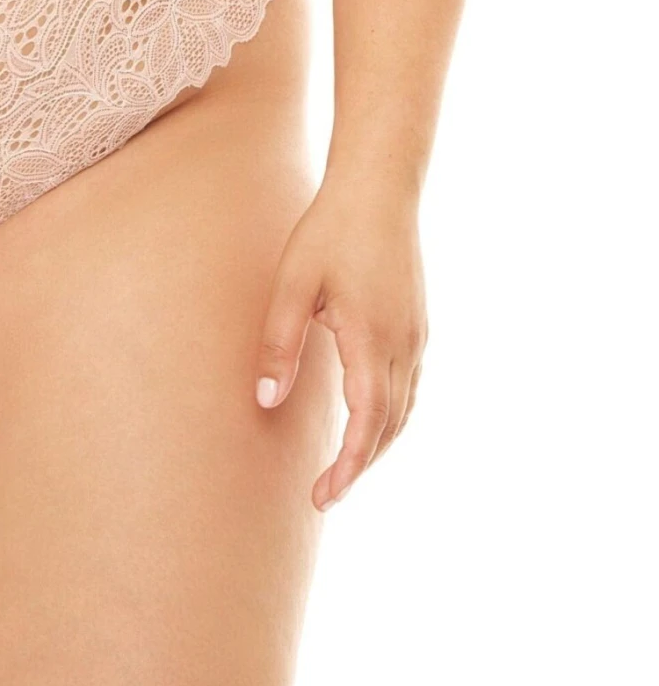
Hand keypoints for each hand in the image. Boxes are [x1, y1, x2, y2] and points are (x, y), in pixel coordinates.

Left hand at [253, 174, 427, 510]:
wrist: (379, 187)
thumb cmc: (329, 231)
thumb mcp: (293, 285)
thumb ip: (280, 344)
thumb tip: (266, 401)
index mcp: (372, 339)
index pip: (367, 424)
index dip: (348, 468)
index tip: (324, 498)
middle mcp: (405, 345)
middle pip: (390, 427)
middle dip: (360, 466)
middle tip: (325, 494)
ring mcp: (418, 336)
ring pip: (405, 410)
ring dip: (377, 444)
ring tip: (343, 466)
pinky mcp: (418, 325)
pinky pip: (410, 386)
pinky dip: (390, 415)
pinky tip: (367, 418)